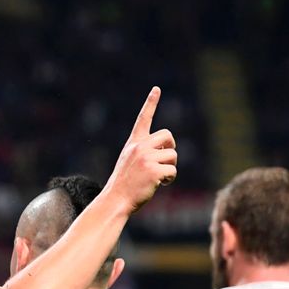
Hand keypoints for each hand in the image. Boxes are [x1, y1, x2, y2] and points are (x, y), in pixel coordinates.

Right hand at [104, 87, 177, 213]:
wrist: (115, 200)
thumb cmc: (124, 184)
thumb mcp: (130, 162)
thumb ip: (145, 152)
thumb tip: (168, 152)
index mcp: (133, 143)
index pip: (143, 118)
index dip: (150, 103)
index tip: (156, 89)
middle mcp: (139, 147)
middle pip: (168, 136)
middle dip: (170, 148)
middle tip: (165, 161)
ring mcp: (146, 158)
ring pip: (172, 156)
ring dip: (170, 168)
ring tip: (157, 178)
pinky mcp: (154, 171)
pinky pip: (173, 170)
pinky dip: (170, 179)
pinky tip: (160, 184)